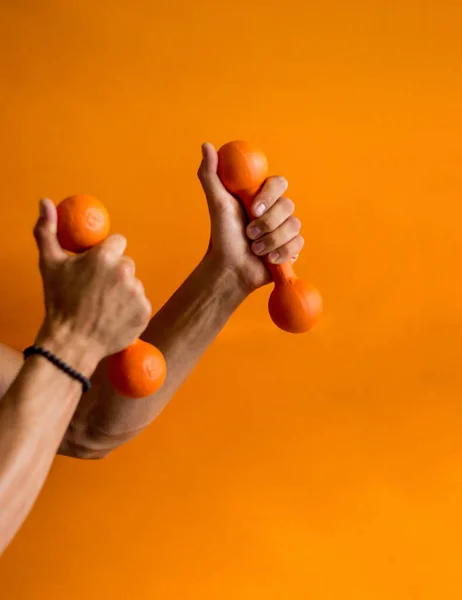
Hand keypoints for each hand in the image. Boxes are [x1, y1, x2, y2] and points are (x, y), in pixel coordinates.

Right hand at [33, 199, 151, 371]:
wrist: (71, 342)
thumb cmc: (59, 302)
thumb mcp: (49, 264)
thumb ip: (47, 230)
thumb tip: (46, 202)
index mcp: (105, 256)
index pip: (118, 243)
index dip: (107, 254)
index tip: (96, 267)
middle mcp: (125, 271)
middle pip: (126, 263)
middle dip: (114, 273)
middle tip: (96, 290)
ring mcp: (137, 292)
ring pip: (133, 283)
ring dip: (123, 291)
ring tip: (103, 306)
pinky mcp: (145, 311)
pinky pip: (140, 303)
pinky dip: (130, 309)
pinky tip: (113, 317)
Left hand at [198, 143, 303, 292]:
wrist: (230, 268)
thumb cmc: (222, 235)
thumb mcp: (216, 203)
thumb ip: (211, 174)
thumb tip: (207, 146)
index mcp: (262, 195)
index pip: (279, 183)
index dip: (269, 196)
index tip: (253, 209)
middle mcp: (276, 209)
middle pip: (288, 205)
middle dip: (267, 223)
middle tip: (249, 234)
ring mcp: (285, 228)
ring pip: (294, 226)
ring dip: (271, 240)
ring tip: (255, 250)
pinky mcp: (291, 246)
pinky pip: (298, 243)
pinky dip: (282, 252)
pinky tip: (269, 259)